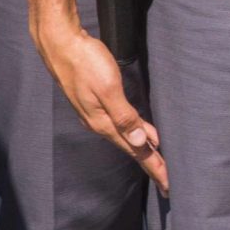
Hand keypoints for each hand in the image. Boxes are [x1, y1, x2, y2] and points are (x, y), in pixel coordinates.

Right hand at [36, 17, 165, 192]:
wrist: (60, 45)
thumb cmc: (85, 62)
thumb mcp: (108, 88)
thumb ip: (124, 115)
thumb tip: (140, 142)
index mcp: (104, 123)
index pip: (135, 151)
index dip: (154, 167)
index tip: (168, 184)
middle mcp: (100, 123)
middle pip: (132, 149)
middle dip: (151, 164)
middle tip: (168, 182)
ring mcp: (97, 114)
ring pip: (127, 137)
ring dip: (144, 151)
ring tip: (159, 163)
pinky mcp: (97, 103)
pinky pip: (122, 124)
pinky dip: (136, 132)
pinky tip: (143, 134)